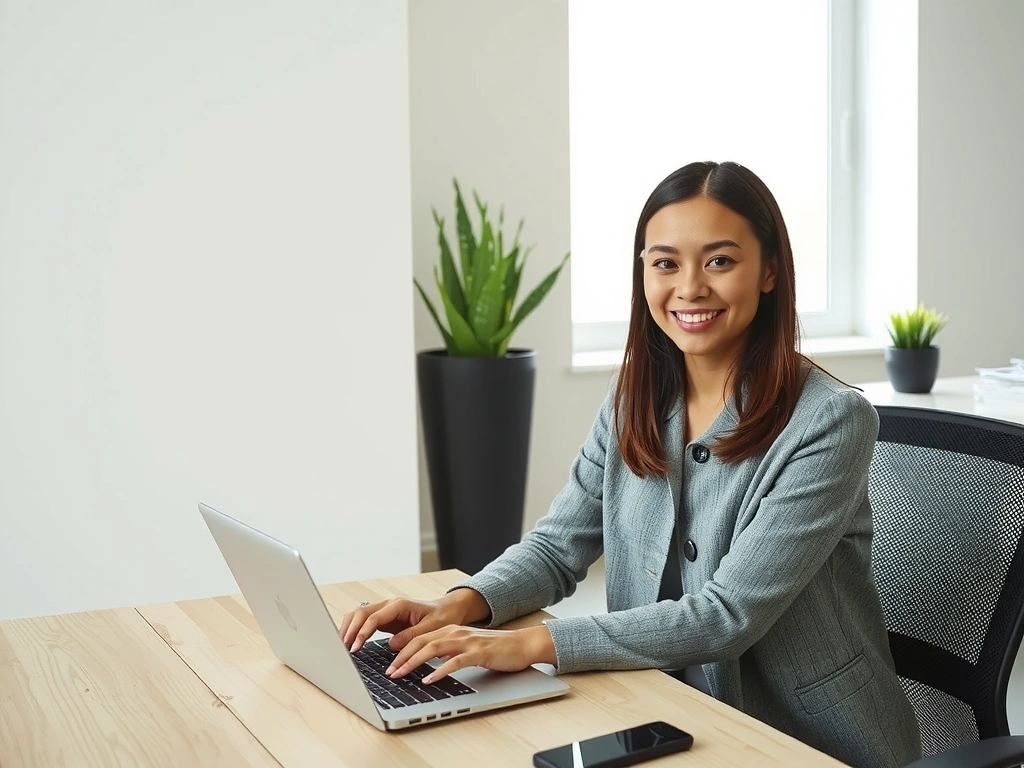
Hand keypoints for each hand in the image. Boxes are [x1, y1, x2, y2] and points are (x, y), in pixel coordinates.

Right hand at [339, 588, 488, 653]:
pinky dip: (355, 629)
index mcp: (400, 605)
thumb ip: (412, 636)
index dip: (362, 632)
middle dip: (349, 630)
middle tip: (342, 648)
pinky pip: (365, 621)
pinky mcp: (385, 618)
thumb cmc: (442, 616)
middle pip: (361, 613)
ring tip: (342, 646)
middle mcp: (390, 605)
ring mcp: (386, 610)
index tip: (355, 647)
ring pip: (359, 615)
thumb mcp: (431, 628)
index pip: (374, 617)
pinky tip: (350, 642)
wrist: (448, 609)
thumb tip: (392, 645)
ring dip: (349, 628)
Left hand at [385, 624, 555, 683]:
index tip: (387, 664)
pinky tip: (428, 679)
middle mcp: (455, 632)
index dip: (400, 650)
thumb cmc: (494, 649)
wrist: (522, 644)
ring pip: (433, 649)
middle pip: (421, 642)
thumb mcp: (465, 647)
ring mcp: (466, 641)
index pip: (419, 638)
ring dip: (413, 662)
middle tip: (388, 673)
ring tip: (400, 675)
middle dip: (401, 657)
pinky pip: (454, 661)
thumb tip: (424, 663)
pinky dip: (439, 670)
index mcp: (450, 630)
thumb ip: (446, 651)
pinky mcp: (478, 653)